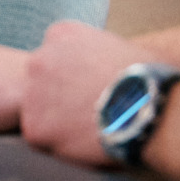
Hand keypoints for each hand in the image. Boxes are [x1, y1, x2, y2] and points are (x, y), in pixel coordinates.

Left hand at [19, 21, 143, 167]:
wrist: (146, 105)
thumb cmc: (146, 77)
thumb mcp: (118, 45)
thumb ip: (96, 53)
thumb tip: (102, 68)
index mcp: (60, 34)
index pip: (54, 58)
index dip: (73, 78)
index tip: (89, 89)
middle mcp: (39, 59)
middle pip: (41, 83)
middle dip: (60, 98)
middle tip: (87, 112)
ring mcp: (33, 93)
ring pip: (39, 112)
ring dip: (58, 123)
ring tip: (89, 130)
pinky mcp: (34, 126)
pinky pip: (40, 139)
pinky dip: (59, 146)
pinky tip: (84, 143)